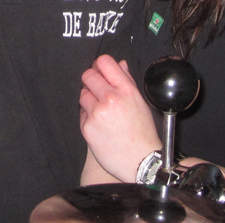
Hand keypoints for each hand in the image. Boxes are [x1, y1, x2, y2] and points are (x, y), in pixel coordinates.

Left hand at [79, 55, 160, 182]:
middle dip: (91, 80)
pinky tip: (100, 124)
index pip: (104, 62)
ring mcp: (97, 113)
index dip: (100, 65)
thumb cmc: (143, 132)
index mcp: (126, 90)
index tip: (100, 72)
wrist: (141, 161)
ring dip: (88, 99)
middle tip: (97, 90)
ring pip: (82, 94)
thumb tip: (119, 64)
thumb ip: (127, 80)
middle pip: (88, 75)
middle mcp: (110, 98)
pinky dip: (87, 116)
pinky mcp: (87, 127)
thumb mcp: (141, 102)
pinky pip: (81, 113)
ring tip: (101, 110)